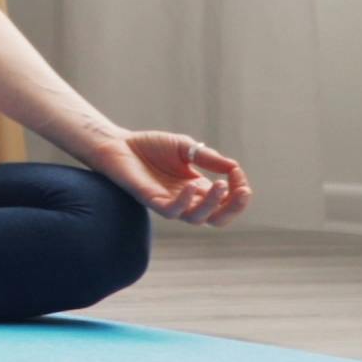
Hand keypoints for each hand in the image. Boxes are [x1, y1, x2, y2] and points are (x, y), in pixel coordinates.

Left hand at [89, 129, 249, 226]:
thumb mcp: (186, 147)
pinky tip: (192, 185)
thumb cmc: (150, 147)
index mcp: (197, 188)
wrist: (118, 144)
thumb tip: (234, 167)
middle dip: (234, 207)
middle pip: (217, 218)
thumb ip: (208, 158)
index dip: (237, 190)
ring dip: (213, 204)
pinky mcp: (151, 200)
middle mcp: (186, 200)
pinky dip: (184, 201)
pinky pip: (171, 211)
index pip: (226, 200)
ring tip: (221, 185)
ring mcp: (169, 202)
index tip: (237, 172)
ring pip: (197, 218)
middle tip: (244, 191)